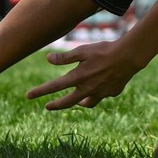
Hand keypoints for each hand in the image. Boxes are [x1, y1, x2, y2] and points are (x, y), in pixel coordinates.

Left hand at [25, 40, 148, 109]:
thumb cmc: (104, 51)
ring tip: (77, 100)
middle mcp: (87, 89)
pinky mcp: (112, 92)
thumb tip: (48, 59)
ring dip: (79, 102)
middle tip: (47, 107)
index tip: (28, 96)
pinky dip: (99, 92)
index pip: (54, 87)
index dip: (40, 91)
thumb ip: (65, 57)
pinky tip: (102, 85)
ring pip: (87, 103)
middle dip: (56, 105)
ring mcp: (100, 93)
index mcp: (78, 78)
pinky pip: (102, 95)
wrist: (129, 57)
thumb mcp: (83, 51)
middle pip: (68, 102)